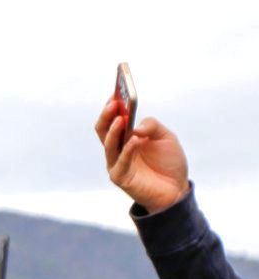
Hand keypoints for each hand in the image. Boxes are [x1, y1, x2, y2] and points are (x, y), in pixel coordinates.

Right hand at [95, 98, 188, 214]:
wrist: (176, 189)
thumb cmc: (169, 162)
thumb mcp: (166, 137)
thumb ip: (152, 126)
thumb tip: (136, 126)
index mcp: (126, 137)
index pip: (112, 119)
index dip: (113, 105)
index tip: (116, 89)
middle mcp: (117, 149)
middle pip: (103, 130)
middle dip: (107, 115)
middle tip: (114, 101)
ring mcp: (117, 163)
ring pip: (108, 145)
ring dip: (114, 131)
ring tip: (121, 118)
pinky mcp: (121, 177)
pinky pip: (120, 162)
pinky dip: (127, 150)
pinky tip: (135, 139)